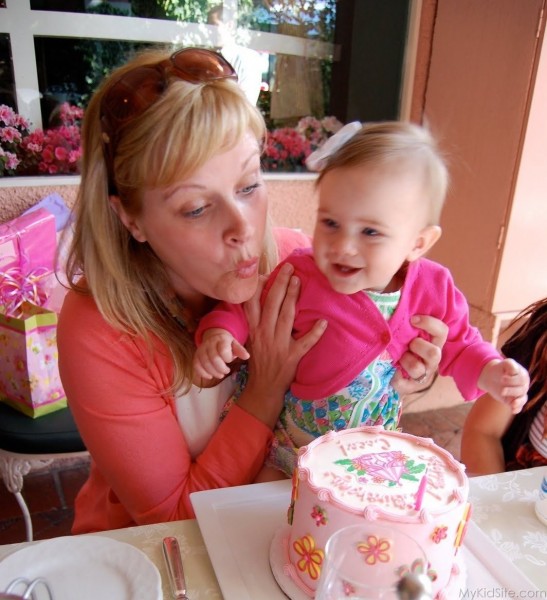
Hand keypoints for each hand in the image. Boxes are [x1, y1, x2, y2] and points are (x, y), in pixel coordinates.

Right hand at [193, 328, 249, 379]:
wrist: (214, 336)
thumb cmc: (226, 343)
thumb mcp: (235, 344)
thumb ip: (240, 350)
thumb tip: (247, 356)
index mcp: (221, 339)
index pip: (223, 350)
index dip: (227, 358)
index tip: (230, 360)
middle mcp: (210, 343)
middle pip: (214, 358)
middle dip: (221, 368)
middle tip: (226, 371)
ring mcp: (201, 349)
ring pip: (205, 363)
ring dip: (213, 372)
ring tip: (220, 375)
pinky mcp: (196, 355)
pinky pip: (196, 365)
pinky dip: (202, 373)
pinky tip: (209, 376)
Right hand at [236, 263, 326, 427]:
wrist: (263, 388)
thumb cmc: (259, 360)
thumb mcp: (252, 337)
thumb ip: (257, 319)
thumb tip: (262, 295)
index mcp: (255, 328)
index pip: (254, 303)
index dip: (260, 286)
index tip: (267, 271)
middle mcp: (265, 333)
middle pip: (272, 304)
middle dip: (281, 284)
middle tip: (289, 268)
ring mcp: (279, 345)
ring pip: (286, 317)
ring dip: (293, 298)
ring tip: (299, 281)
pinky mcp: (292, 356)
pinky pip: (305, 342)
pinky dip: (314, 332)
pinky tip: (323, 321)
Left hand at [392, 315, 447, 394]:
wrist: (396, 371)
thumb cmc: (404, 344)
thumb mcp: (410, 331)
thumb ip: (410, 321)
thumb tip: (398, 297)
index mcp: (434, 343)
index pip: (442, 331)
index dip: (429, 323)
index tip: (413, 319)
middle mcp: (432, 359)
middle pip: (434, 353)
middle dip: (418, 346)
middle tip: (408, 344)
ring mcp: (423, 374)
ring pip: (417, 368)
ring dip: (404, 360)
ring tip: (398, 358)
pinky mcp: (410, 386)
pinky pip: (402, 384)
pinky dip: (394, 378)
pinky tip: (392, 371)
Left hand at [478, 358, 528, 413]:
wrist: (492, 377)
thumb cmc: (501, 369)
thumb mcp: (505, 363)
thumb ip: (510, 365)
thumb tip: (514, 371)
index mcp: (523, 376)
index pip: (522, 380)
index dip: (512, 380)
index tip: (502, 378)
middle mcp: (523, 385)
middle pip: (522, 390)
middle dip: (512, 391)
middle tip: (502, 390)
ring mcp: (519, 394)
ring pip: (522, 399)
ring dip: (517, 401)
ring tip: (511, 403)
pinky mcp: (513, 401)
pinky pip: (519, 407)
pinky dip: (517, 409)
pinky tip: (513, 410)